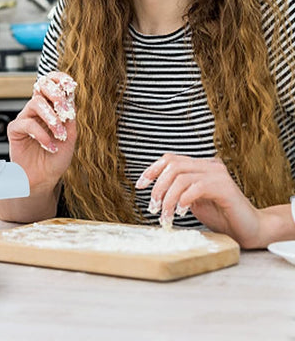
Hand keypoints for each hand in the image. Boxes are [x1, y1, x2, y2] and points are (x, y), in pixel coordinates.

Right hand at [7, 71, 77, 191]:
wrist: (44, 179)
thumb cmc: (56, 158)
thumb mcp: (70, 136)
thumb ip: (69, 117)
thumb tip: (70, 97)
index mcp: (52, 108)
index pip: (53, 85)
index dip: (59, 78)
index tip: (69, 83)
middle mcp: (38, 110)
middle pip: (41, 86)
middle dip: (55, 93)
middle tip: (64, 109)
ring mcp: (26, 118)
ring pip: (35, 103)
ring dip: (51, 118)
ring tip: (60, 135)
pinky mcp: (16, 129)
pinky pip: (27, 123)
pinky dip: (41, 134)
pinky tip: (49, 145)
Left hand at [136, 153, 263, 247]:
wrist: (250, 230)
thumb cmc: (221, 217)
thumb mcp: (192, 201)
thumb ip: (178, 192)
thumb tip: (156, 193)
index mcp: (199, 166)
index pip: (170, 159)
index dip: (152, 170)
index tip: (139, 186)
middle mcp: (208, 165)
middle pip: (173, 165)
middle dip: (158, 186)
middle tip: (154, 207)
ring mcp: (217, 174)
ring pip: (181, 177)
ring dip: (168, 198)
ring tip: (166, 216)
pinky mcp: (225, 187)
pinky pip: (197, 187)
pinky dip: (184, 199)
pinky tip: (181, 212)